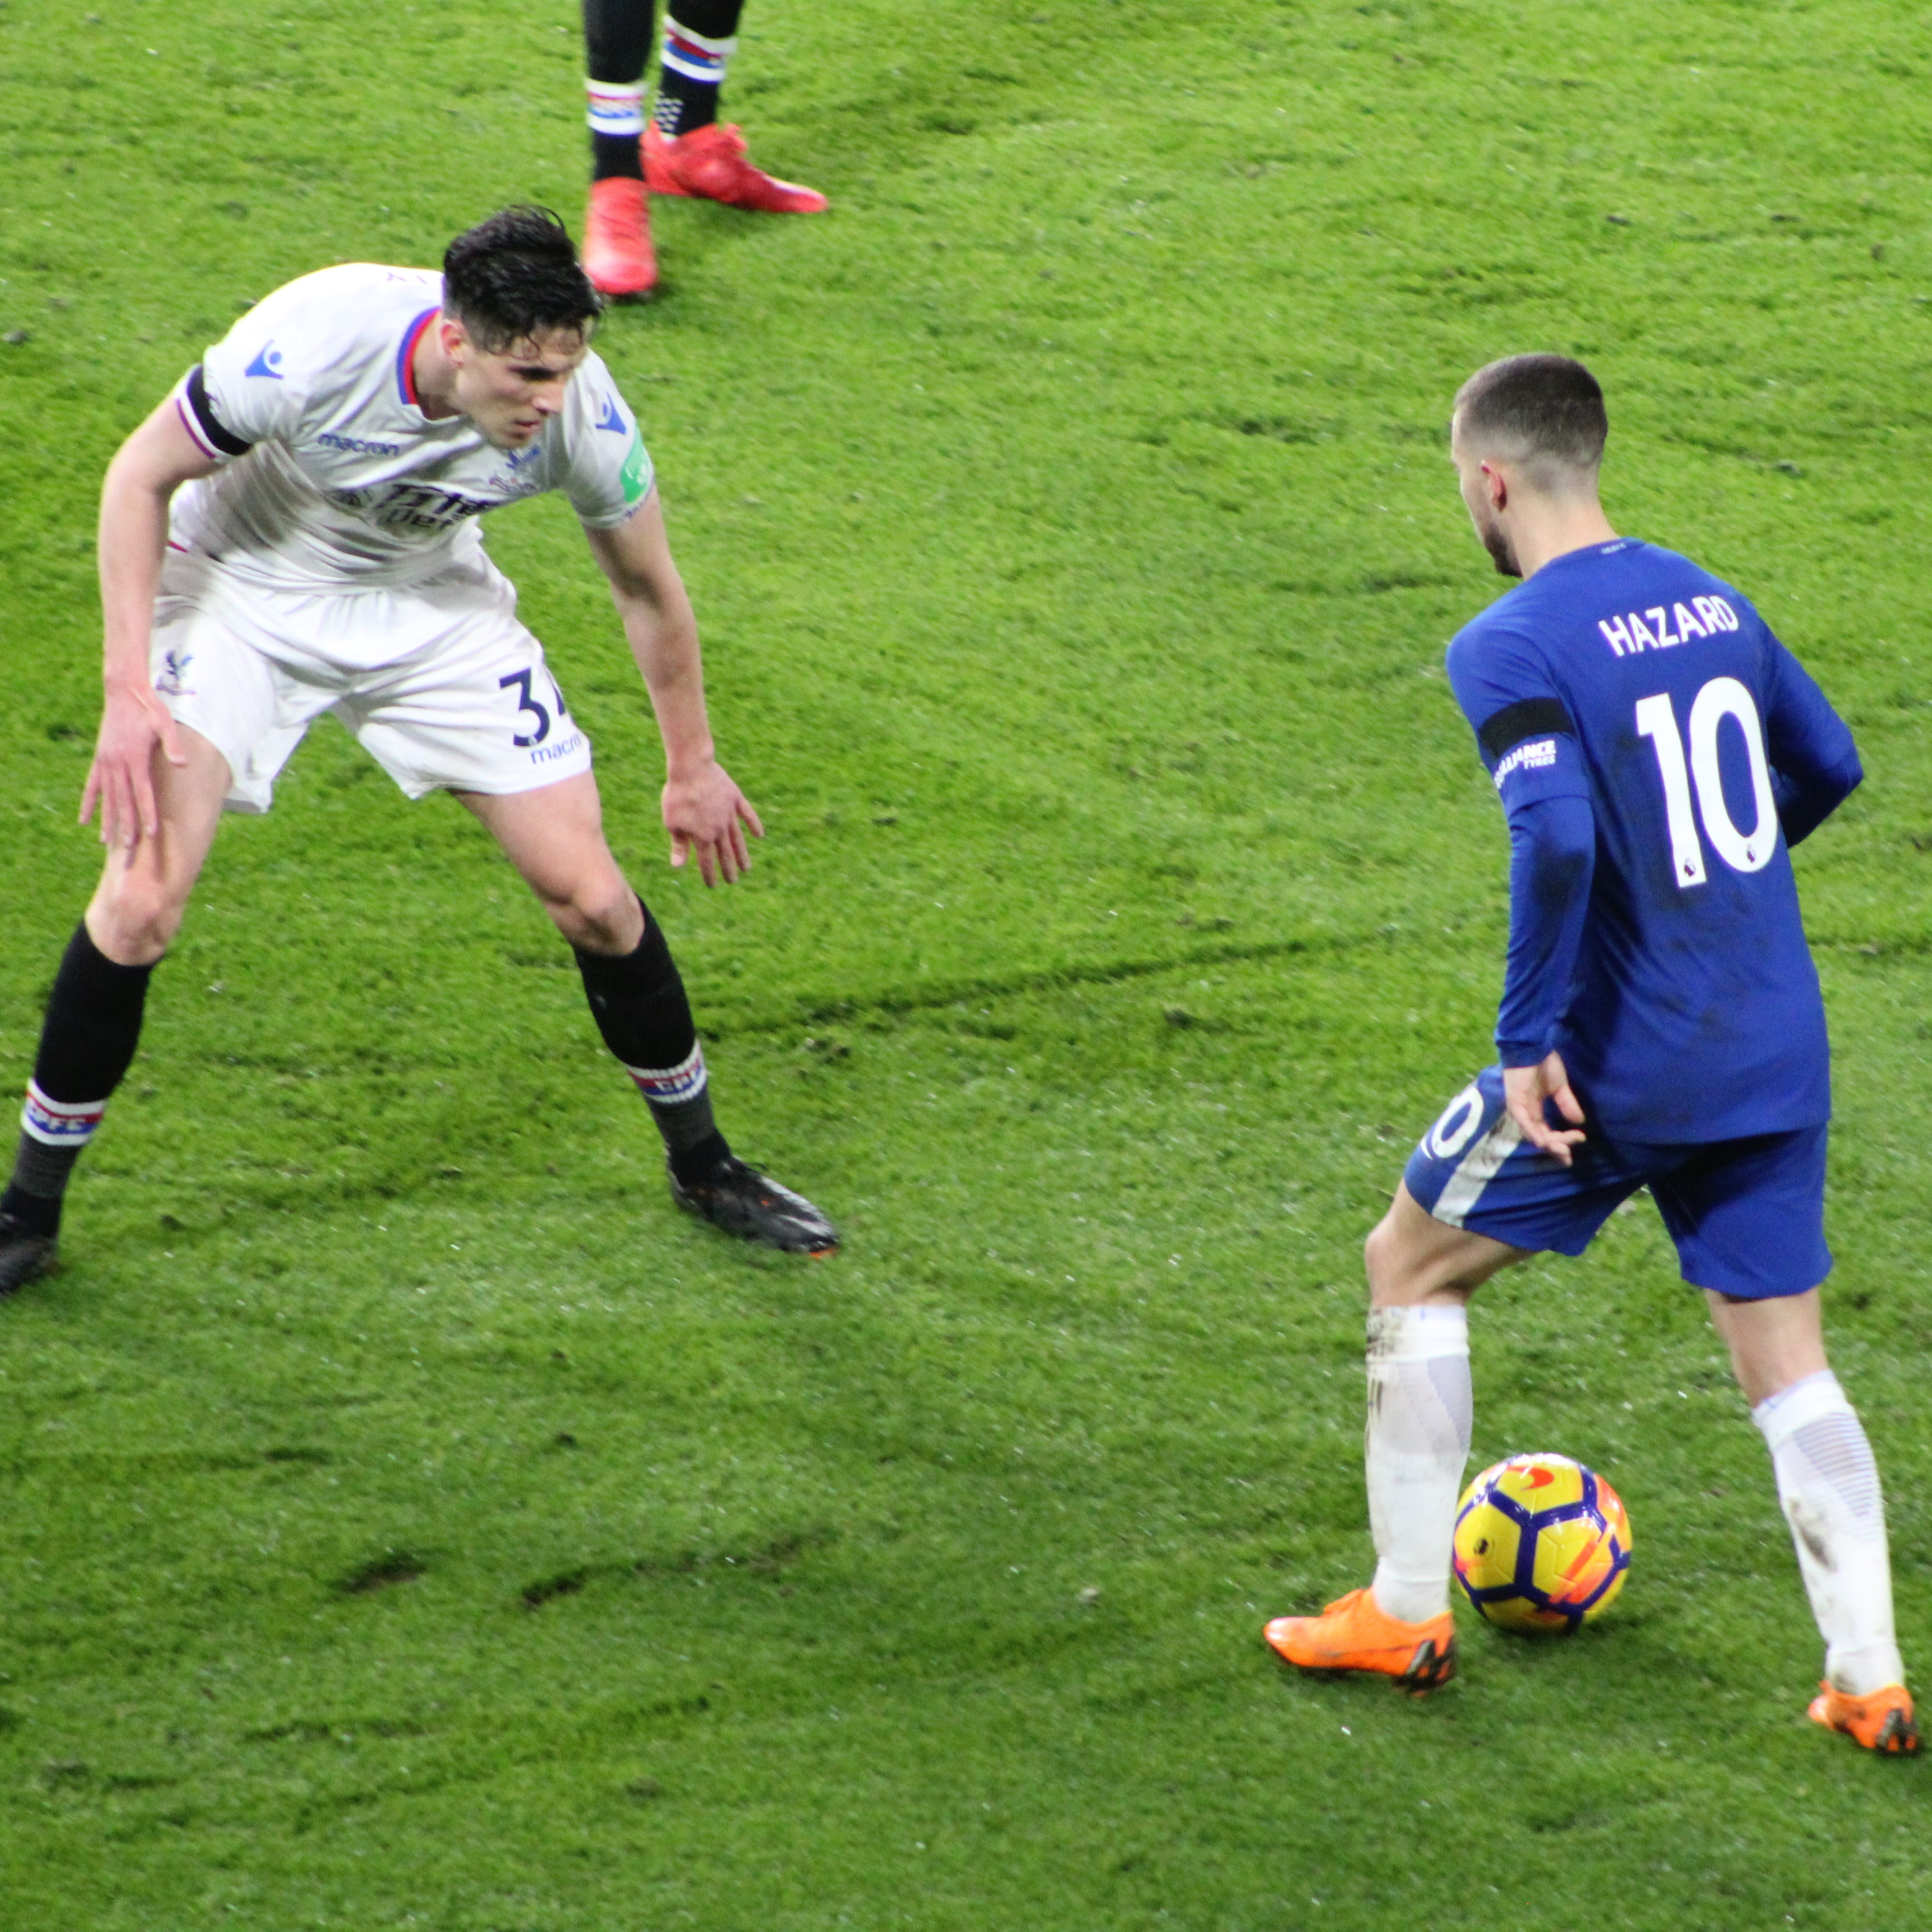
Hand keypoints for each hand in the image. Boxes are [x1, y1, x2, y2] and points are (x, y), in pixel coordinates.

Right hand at [80, 679, 186, 851]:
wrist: (124, 691)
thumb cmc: (149, 707)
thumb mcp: (165, 722)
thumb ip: (172, 744)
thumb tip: (181, 764)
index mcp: (135, 758)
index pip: (143, 793)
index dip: (147, 814)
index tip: (150, 834)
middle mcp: (117, 763)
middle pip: (123, 802)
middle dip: (127, 827)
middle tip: (129, 851)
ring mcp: (105, 762)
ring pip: (107, 798)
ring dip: (107, 820)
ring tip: (107, 843)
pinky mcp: (100, 759)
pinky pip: (92, 786)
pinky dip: (89, 804)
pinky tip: (84, 821)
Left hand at [662, 759, 763, 885]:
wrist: (691, 767)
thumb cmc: (677, 795)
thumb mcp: (672, 822)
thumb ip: (679, 844)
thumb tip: (678, 866)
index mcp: (702, 836)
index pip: (706, 862)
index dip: (709, 875)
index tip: (712, 886)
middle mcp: (719, 829)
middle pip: (725, 854)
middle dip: (729, 870)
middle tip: (733, 881)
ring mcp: (729, 814)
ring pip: (738, 839)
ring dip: (742, 855)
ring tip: (747, 868)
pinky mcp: (735, 798)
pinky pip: (747, 814)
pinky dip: (754, 825)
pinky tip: (759, 835)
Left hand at [1503, 1052, 1586, 1167]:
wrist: (1533, 1046)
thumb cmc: (1544, 1064)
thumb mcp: (1559, 1087)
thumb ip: (1567, 1104)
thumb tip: (1580, 1122)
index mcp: (1535, 1111)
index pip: (1546, 1134)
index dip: (1561, 1143)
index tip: (1577, 1146)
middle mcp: (1526, 1113)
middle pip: (1540, 1138)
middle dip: (1556, 1148)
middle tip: (1569, 1154)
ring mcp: (1519, 1108)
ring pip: (1532, 1133)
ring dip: (1548, 1143)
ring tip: (1562, 1150)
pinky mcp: (1514, 1100)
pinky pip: (1522, 1120)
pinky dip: (1532, 1131)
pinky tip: (1543, 1140)